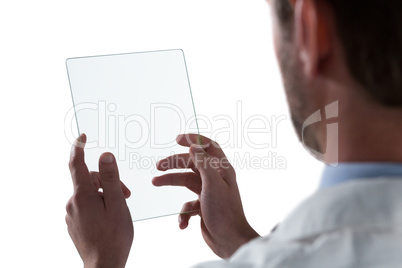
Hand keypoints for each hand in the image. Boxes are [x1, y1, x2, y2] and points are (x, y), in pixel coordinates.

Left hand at [66, 134, 133, 267]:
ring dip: (105, 195)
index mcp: (82, 196)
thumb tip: (105, 155)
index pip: (76, 165)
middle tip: (126, 194)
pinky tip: (110, 217)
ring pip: (89, 193)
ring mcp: (72, 214)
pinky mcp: (75, 223)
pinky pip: (86, 205)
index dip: (79, 148)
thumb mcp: (117, 204)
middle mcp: (73, 203)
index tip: (82, 137)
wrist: (103, 265)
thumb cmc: (114, 237)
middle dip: (108, 182)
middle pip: (89, 180)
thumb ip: (111, 179)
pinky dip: (99, 205)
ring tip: (120, 209)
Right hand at [153, 134, 259, 258]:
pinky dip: (183, 212)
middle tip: (158, 165)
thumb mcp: (212, 183)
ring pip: (185, 181)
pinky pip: (187, 204)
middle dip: (175, 163)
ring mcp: (208, 192)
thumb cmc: (224, 212)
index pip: (208, 147)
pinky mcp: (202, 206)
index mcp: (221, 170)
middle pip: (191, 164)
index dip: (194, 140)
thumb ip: (203, 163)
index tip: (178, 139)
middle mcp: (214, 178)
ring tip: (155, 182)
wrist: (229, 240)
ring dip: (171, 182)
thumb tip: (194, 146)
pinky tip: (183, 222)